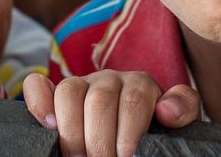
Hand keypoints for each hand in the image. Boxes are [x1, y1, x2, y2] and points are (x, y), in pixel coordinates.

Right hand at [23, 71, 200, 156]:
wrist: (140, 132)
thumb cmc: (155, 132)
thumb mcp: (174, 125)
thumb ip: (182, 110)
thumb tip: (166, 110)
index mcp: (141, 85)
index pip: (133, 101)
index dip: (128, 134)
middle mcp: (109, 79)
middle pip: (99, 100)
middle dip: (100, 141)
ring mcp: (80, 84)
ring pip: (69, 91)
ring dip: (72, 130)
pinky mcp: (55, 94)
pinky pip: (38, 86)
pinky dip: (38, 102)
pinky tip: (47, 126)